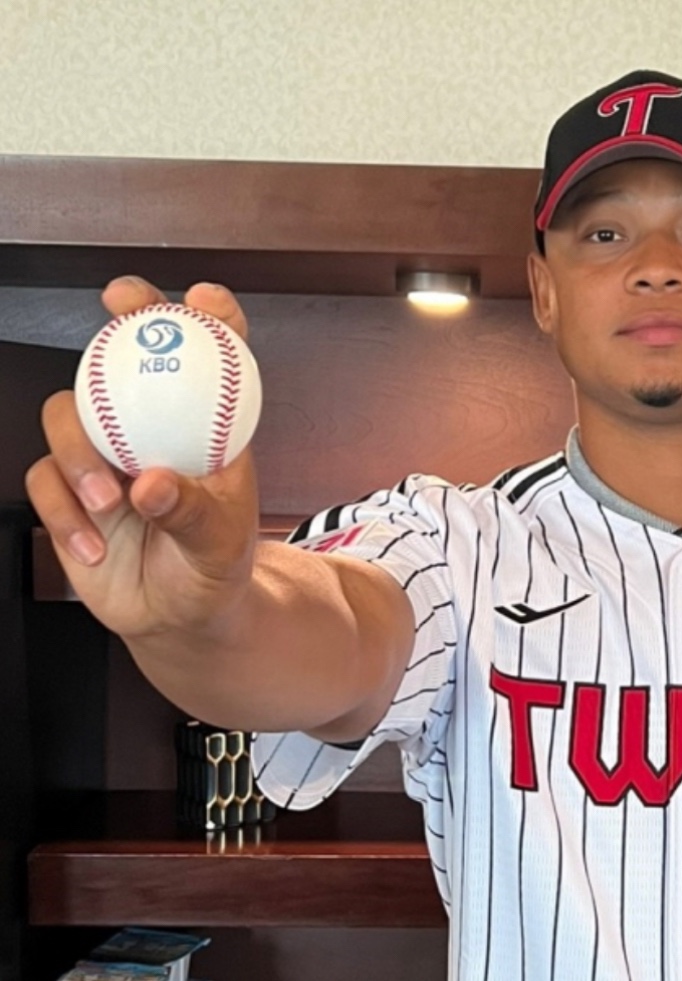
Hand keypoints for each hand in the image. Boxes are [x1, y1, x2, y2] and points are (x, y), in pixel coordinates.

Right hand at [25, 277, 260, 643]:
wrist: (179, 619)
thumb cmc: (214, 567)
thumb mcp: (221, 542)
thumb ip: (191, 511)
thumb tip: (152, 482)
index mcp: (203, 431)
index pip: (210, 362)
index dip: (207, 319)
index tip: (201, 299)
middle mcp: (150, 431)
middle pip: (122, 361)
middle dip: (118, 324)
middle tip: (117, 309)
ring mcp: (103, 458)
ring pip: (68, 416)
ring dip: (80, 453)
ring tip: (109, 503)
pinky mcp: (67, 493)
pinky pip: (43, 481)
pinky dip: (63, 511)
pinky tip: (93, 544)